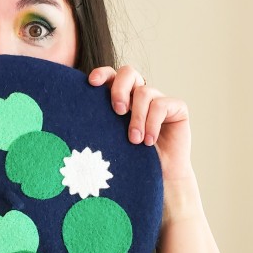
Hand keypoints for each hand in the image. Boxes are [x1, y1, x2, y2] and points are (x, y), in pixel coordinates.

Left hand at [87, 65, 191, 182]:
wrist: (159, 179)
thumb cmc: (130, 161)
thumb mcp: (110, 140)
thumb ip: (100, 122)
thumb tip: (75, 113)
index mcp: (120, 99)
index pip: (110, 76)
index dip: (102, 73)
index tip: (92, 83)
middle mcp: (138, 96)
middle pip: (128, 72)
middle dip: (120, 89)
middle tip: (118, 110)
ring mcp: (158, 100)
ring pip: (144, 92)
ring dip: (137, 118)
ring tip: (134, 141)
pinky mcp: (177, 108)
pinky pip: (161, 105)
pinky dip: (152, 123)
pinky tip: (149, 142)